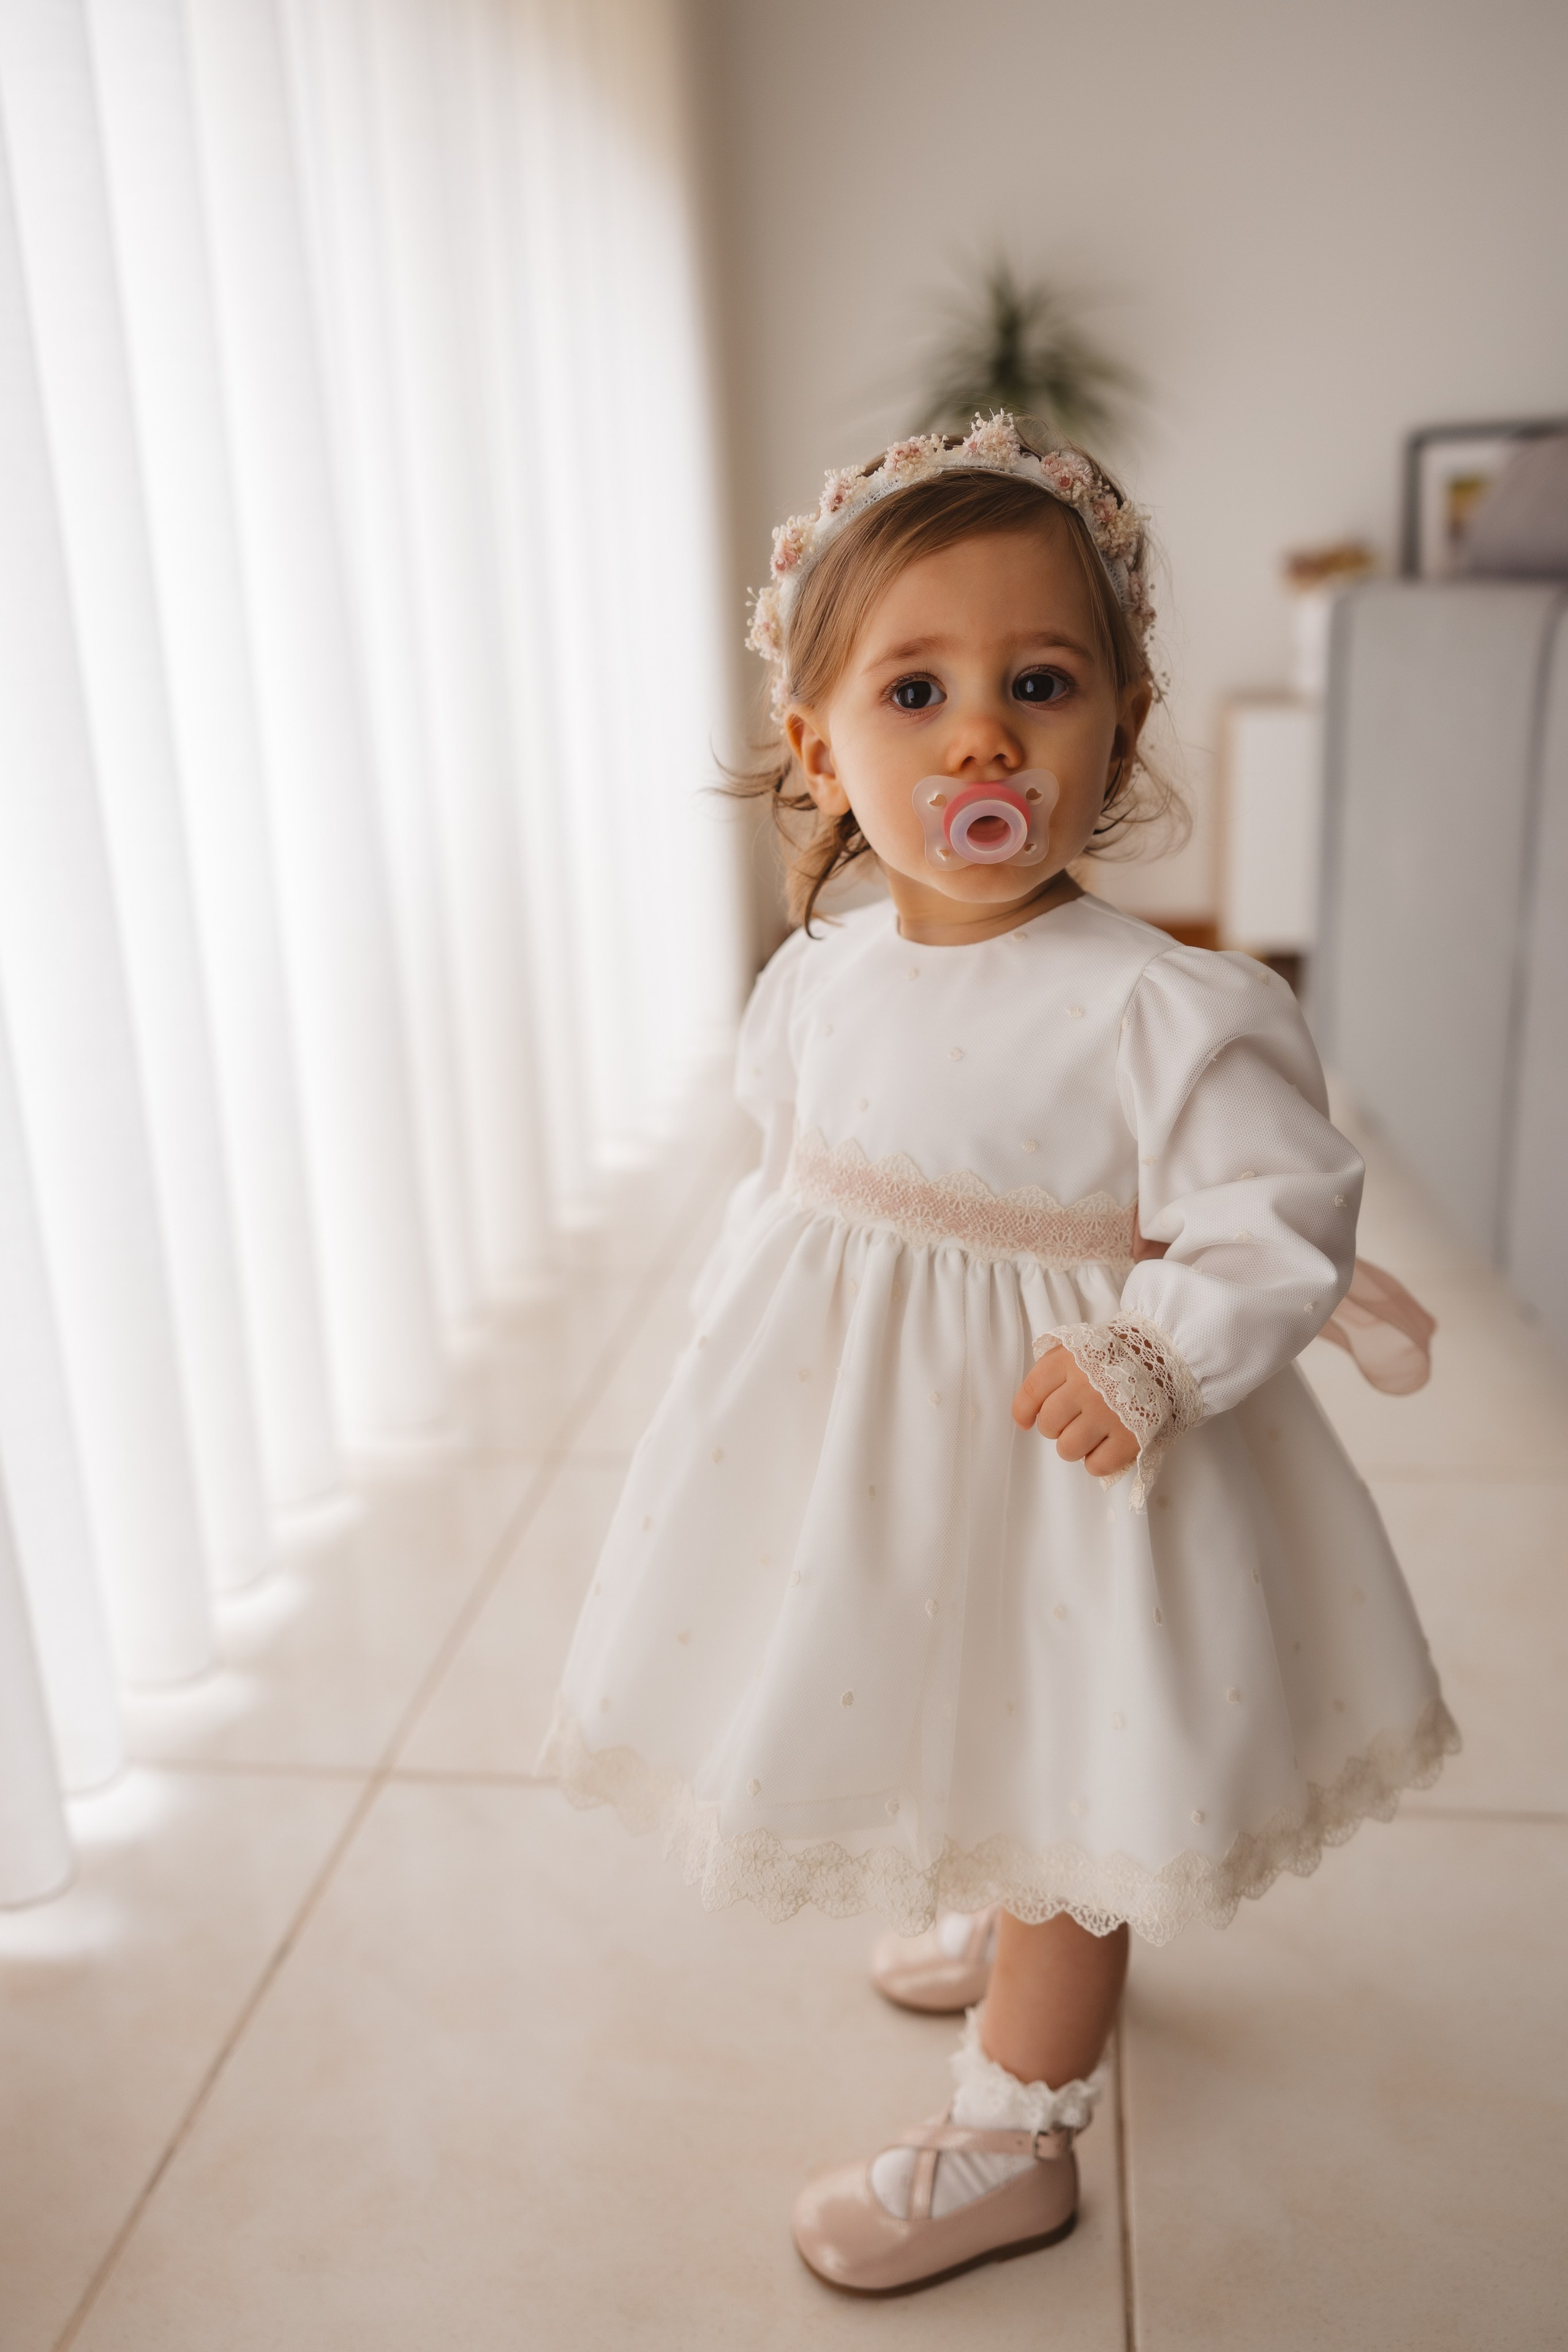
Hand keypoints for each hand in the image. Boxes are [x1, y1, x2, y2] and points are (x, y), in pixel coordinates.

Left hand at [1011, 1346, 1139, 1477]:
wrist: (1163, 1354)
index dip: (1023, 1412)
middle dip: (1055, 1427)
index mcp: (1068, 1361)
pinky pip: (1096, 1465)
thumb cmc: (1115, 1355)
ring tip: (1089, 1433)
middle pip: (1048, 1425)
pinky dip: (1097, 1462)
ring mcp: (1107, 1414)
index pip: (1031, 1393)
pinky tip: (1106, 1446)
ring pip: (1067, 1449)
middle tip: (1072, 1420)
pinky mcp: (1130, 1437)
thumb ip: (1050, 1373)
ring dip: (1074, 1446)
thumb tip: (1025, 1416)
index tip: (1026, 1421)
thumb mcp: (1077, 1348)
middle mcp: (1084, 1387)